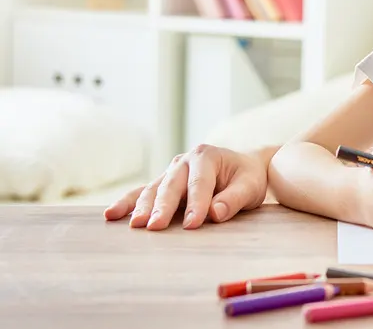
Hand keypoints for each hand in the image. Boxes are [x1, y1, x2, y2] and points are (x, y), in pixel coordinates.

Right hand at [103, 144, 268, 229]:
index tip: (193, 224)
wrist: (242, 168)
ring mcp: (171, 171)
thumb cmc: (247, 177)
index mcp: (207, 156)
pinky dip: (127, 203)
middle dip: (163, 206)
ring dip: (142, 207)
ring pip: (153, 189)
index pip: (200, 183)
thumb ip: (234, 199)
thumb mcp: (250, 186)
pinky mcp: (162, 183)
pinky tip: (111, 215)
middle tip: (155, 227)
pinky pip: (142, 193)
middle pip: (172, 185)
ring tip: (135, 225)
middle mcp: (185, 161)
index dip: (196, 204)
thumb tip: (215, 213)